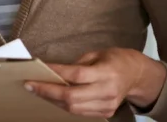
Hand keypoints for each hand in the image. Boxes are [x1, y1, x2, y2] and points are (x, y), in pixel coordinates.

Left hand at [25, 47, 165, 117]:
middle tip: (30, 85)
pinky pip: (80, 113)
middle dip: (47, 92)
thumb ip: (77, 64)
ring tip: (38, 92)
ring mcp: (107, 105)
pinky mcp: (106, 113)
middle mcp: (106, 91)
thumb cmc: (115, 60)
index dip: (55, 73)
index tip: (37, 70)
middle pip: (72, 97)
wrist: (137, 75)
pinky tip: (54, 98)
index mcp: (105, 72)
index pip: (76, 75)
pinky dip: (65, 106)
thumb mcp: (97, 54)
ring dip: (53, 100)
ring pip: (74, 108)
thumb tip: (54, 72)